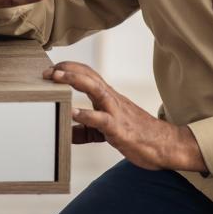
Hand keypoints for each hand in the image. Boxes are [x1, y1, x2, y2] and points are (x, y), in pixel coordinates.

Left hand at [44, 61, 206, 172]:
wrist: (166, 146)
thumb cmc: (136, 135)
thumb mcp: (106, 130)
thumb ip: (86, 130)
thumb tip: (65, 133)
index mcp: (107, 96)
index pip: (87, 74)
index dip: (69, 68)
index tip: (51, 67)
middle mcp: (110, 98)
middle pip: (88, 75)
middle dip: (66, 69)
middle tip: (46, 71)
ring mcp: (116, 111)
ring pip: (95, 88)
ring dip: (73, 80)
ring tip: (55, 78)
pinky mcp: (120, 128)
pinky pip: (102, 119)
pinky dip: (87, 114)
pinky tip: (74, 113)